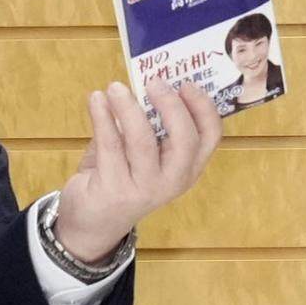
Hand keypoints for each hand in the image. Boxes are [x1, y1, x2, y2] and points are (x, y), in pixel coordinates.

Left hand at [53, 83, 220, 263]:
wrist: (95, 222)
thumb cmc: (124, 177)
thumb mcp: (148, 155)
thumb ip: (152, 126)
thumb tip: (144, 83)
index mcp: (189, 167)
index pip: (210, 136)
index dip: (203, 107)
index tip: (186, 83)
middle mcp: (174, 180)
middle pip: (184, 139)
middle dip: (170, 105)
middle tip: (153, 82)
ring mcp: (145, 188)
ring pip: (142, 141)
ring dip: (128, 108)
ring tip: (116, 87)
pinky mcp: (114, 189)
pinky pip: (109, 145)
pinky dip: (102, 117)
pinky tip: (96, 99)